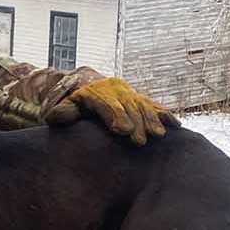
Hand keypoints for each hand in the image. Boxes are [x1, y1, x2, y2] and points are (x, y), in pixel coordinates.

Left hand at [46, 77, 178, 145]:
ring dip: (152, 120)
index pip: (106, 104)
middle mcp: (116, 91)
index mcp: (95, 93)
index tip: (122, 130)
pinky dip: (164, 114)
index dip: (115, 115)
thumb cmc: (78, 106)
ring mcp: (131, 94)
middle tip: (141, 141)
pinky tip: (175, 124)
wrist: (93, 88)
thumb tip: (54, 116)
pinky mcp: (142, 99)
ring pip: (143, 106)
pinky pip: (155, 105)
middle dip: (136, 123)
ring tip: (158, 135)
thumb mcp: (67, 106)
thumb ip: (63, 112)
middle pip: (128, 107)